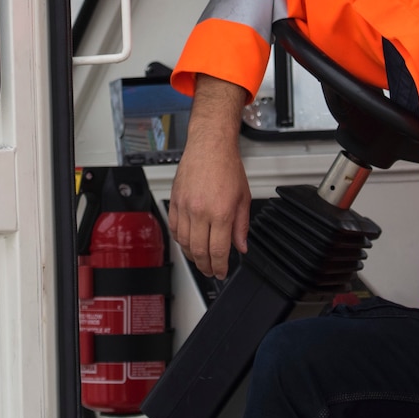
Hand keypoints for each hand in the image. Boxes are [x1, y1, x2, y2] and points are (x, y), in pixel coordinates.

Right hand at [169, 77, 250, 278]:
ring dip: (192, 256)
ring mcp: (185, 206)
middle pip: (199, 250)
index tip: (222, 271)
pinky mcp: (175, 201)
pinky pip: (175, 228)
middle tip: (211, 271)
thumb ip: (241, 225)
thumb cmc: (227, 166)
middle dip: (205, 266)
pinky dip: (180, 240)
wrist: (210, 146)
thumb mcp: (244, 198)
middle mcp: (201, 211)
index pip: (218, 250)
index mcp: (221, 212)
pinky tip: (187, 243)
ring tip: (200, 260)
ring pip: (184, 242)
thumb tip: (240, 246)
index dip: (220, 266)